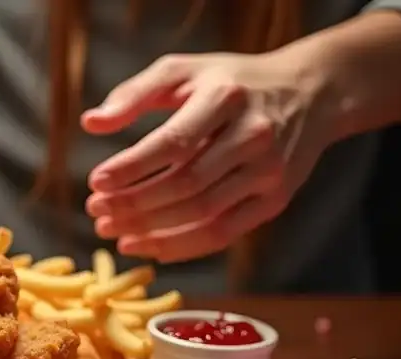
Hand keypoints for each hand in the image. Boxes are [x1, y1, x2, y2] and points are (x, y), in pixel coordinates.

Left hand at [81, 52, 330, 262]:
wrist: (309, 93)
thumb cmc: (230, 83)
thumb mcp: (183, 70)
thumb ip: (134, 94)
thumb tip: (91, 123)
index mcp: (226, 98)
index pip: (174, 142)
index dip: (132, 167)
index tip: (96, 182)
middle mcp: (253, 136)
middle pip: (186, 184)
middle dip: (134, 204)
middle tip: (96, 212)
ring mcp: (269, 172)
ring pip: (203, 215)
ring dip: (151, 230)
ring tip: (112, 232)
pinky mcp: (275, 200)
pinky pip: (224, 234)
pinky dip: (182, 247)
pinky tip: (148, 246)